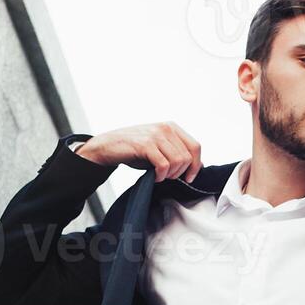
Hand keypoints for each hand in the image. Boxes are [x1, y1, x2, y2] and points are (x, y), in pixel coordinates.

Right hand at [75, 122, 203, 181]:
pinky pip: (164, 165)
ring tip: (160, 176)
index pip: (195, 147)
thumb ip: (177, 152)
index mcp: (172, 127)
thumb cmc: (134, 149)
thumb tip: (197, 166)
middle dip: (180, 173)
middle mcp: (166, 128)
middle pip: (187, 157)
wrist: (107, 146)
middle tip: (167, 177)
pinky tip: (154, 177)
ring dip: (170, 175)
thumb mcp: (159, 147)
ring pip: (178, 161)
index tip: (189, 178)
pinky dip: (160, 176)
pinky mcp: (146, 145)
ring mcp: (156, 135)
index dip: (196, 165)